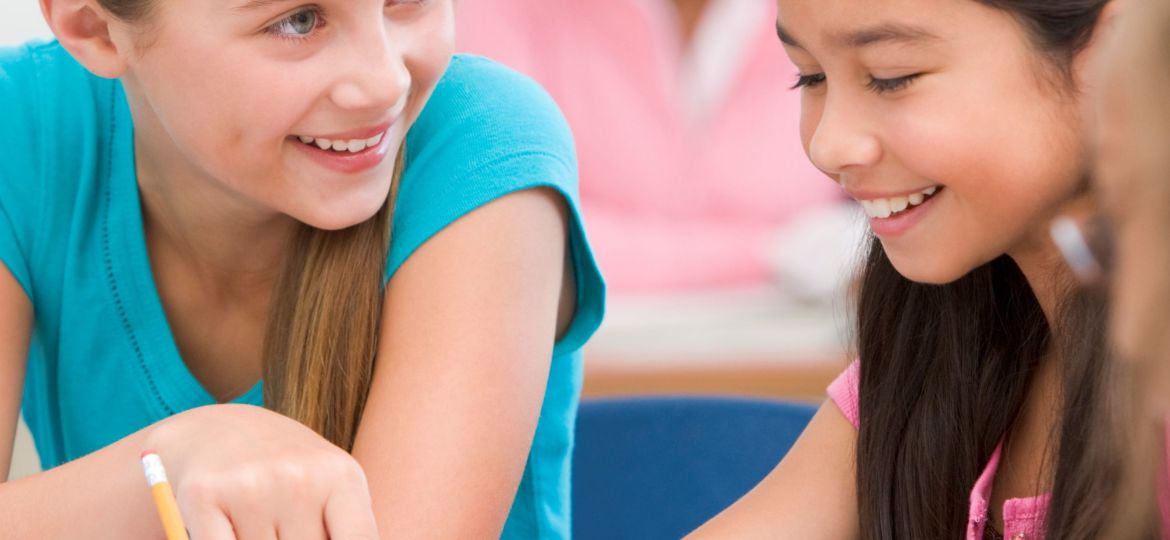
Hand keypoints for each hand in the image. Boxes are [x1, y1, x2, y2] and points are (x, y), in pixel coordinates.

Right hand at [145, 404, 377, 539]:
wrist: (217, 431)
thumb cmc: (287, 473)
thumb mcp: (331, 489)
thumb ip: (349, 529)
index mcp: (341, 476)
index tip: (321, 538)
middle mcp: (299, 477)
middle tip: (284, 523)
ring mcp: (251, 486)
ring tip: (259, 519)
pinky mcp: (204, 495)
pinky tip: (229, 529)